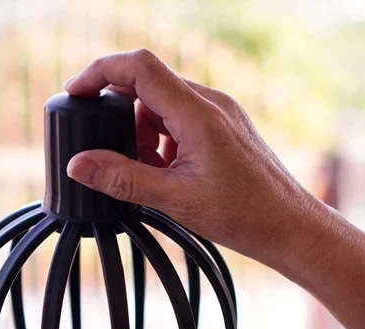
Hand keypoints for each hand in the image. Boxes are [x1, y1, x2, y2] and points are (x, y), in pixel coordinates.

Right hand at [63, 49, 325, 271]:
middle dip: (121, 116)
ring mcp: (220, 112)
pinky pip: (181, 118)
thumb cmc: (243, 214)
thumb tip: (78, 165)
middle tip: (114, 157)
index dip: (99, 72)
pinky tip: (168, 173)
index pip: (139, 66)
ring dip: (143, 132)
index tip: (74, 93)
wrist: (290, 227)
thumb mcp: (174, 199)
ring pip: (163, 104)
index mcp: (198, 112)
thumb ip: (123, 179)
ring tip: (149, 175)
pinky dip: (163, 139)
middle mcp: (211, 102)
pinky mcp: (225, 126)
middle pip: (148, 84)